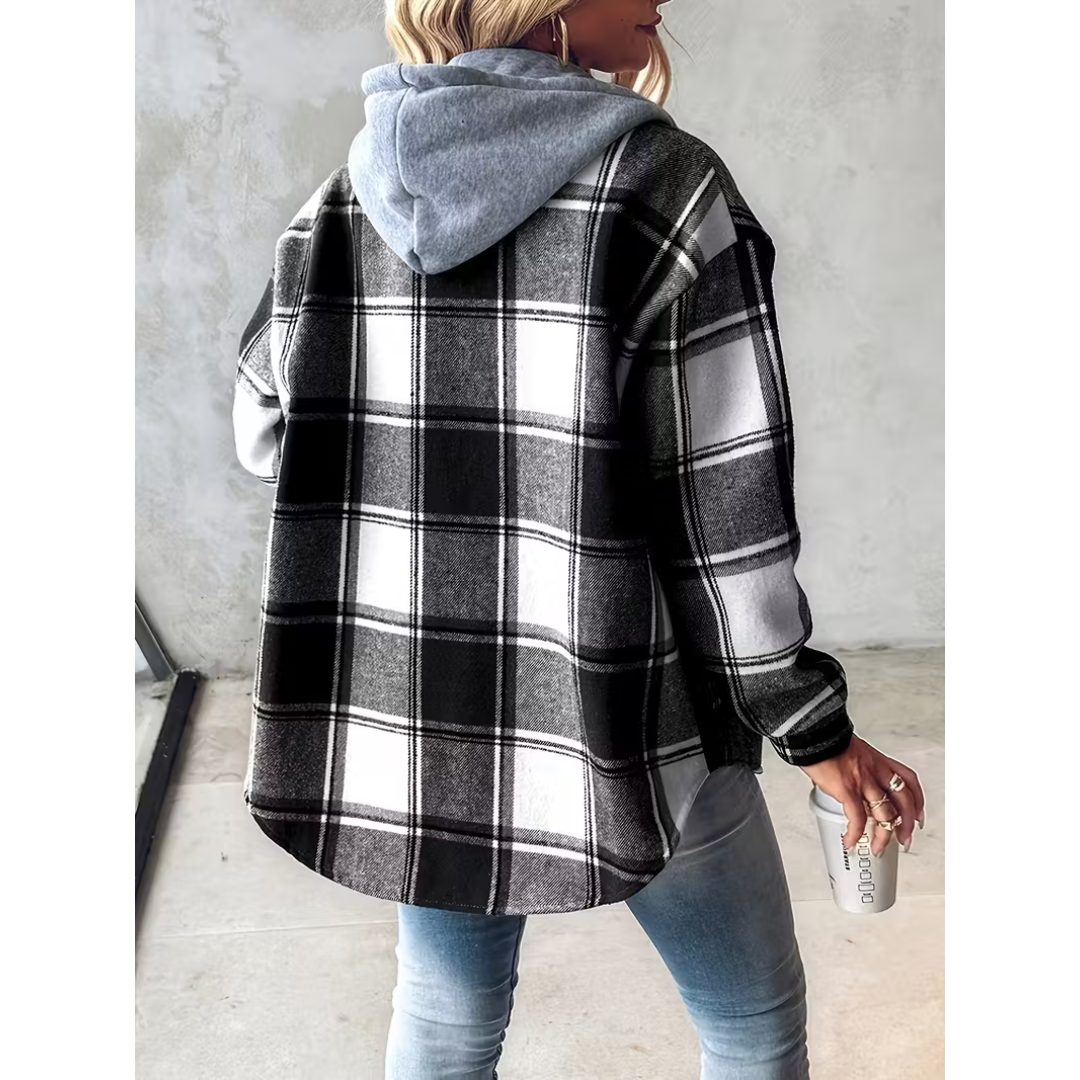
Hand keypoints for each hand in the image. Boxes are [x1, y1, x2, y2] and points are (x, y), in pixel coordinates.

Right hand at [799, 734, 925, 855]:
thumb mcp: (852, 749)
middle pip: (903, 801)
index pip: (908, 780)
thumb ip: (857, 765)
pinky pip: (857, 818)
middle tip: (904, 839)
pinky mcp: (847, 789)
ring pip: (884, 814)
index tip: (917, 814)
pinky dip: (856, 833)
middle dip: (907, 825)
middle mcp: (875, 771)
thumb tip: (850, 777)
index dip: (917, 800)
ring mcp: (864, 781)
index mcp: (878, 760)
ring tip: (877, 848)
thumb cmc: (827, 738)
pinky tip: (850, 841)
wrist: (814, 731)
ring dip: (883, 836)